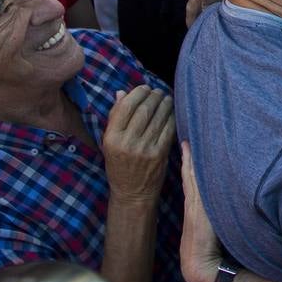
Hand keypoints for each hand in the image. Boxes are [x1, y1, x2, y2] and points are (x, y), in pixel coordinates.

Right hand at [102, 85, 174, 203]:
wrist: (132, 193)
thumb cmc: (119, 165)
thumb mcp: (109, 143)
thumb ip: (115, 117)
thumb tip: (121, 92)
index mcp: (112, 137)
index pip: (126, 106)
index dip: (138, 92)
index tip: (144, 88)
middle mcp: (128, 142)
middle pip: (144, 109)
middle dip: (154, 96)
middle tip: (158, 91)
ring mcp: (145, 148)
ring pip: (158, 117)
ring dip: (165, 104)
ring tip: (166, 98)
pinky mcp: (160, 154)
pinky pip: (168, 129)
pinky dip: (171, 117)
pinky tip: (172, 112)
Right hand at [179, 141, 223, 281]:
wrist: (204, 272)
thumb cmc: (215, 260)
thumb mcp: (219, 238)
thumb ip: (224, 226)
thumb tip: (239, 216)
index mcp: (196, 216)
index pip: (194, 187)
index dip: (192, 171)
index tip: (190, 154)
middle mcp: (193, 209)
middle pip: (189, 179)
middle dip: (188, 161)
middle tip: (186, 141)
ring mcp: (192, 208)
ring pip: (190, 178)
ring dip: (189, 161)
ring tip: (187, 144)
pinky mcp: (195, 209)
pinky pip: (191, 181)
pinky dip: (190, 167)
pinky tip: (189, 154)